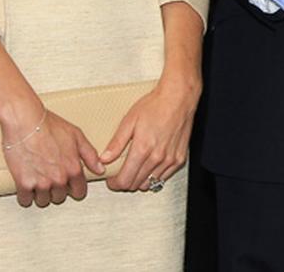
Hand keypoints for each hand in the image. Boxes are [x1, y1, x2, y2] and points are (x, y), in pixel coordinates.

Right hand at [1, 108, 104, 207]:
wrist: (24, 121)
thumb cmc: (48, 125)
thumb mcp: (76, 135)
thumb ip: (90, 154)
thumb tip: (100, 169)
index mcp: (73, 169)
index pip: (79, 192)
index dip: (73, 187)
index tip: (67, 184)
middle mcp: (59, 179)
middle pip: (60, 197)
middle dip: (55, 189)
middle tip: (49, 176)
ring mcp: (41, 183)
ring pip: (43, 200)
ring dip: (40, 193)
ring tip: (36, 178)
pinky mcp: (24, 184)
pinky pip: (25, 200)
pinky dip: (25, 194)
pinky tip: (25, 184)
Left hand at [100, 76, 200, 192]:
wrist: (178, 98)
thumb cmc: (155, 105)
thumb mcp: (129, 120)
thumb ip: (116, 143)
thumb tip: (104, 158)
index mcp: (143, 148)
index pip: (125, 180)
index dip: (115, 183)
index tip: (112, 180)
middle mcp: (157, 157)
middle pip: (136, 184)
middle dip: (125, 182)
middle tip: (120, 174)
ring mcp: (170, 160)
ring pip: (150, 184)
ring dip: (139, 181)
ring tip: (134, 169)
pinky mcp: (179, 159)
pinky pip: (164, 178)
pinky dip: (154, 177)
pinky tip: (148, 166)